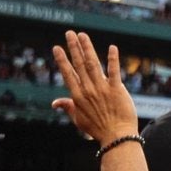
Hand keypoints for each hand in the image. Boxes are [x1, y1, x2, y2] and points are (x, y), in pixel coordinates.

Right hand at [51, 30, 137, 146]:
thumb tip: (54, 103)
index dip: (62, 60)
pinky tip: (112, 48)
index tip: (57, 48)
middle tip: (70, 33)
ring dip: (87, 48)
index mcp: (78, 97)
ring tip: (83, 35)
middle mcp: (88, 90)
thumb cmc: (98, 129)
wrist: (117, 137)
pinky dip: (113, 59)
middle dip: (74, 47)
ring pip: (93, 64)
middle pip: (79, 64)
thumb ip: (67, 107)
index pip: (68, 74)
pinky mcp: (116, 89)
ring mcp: (102, 89)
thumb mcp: (78, 120)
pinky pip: (114, 71)